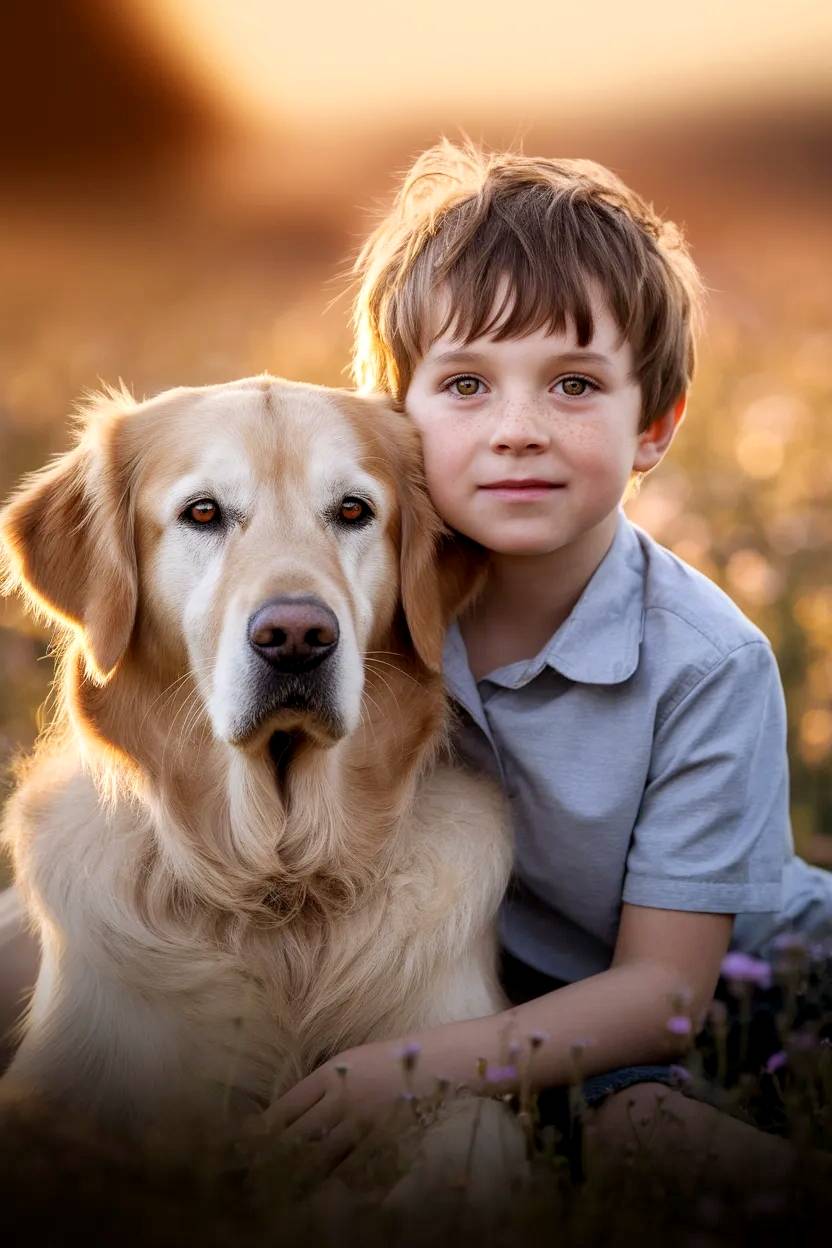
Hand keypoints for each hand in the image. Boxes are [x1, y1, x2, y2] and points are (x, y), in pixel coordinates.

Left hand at [245, 1038, 423, 1178]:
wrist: (438, 1061)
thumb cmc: (387, 1059)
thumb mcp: (347, 1061)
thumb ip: (318, 1088)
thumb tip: (283, 1118)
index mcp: (329, 1075)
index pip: (283, 1110)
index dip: (260, 1133)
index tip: (242, 1149)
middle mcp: (341, 1101)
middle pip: (295, 1139)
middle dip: (271, 1161)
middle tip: (248, 1180)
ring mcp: (363, 1126)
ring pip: (320, 1162)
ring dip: (298, 1179)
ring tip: (277, 1193)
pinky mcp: (382, 1145)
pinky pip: (352, 1172)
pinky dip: (335, 1183)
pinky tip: (323, 1192)